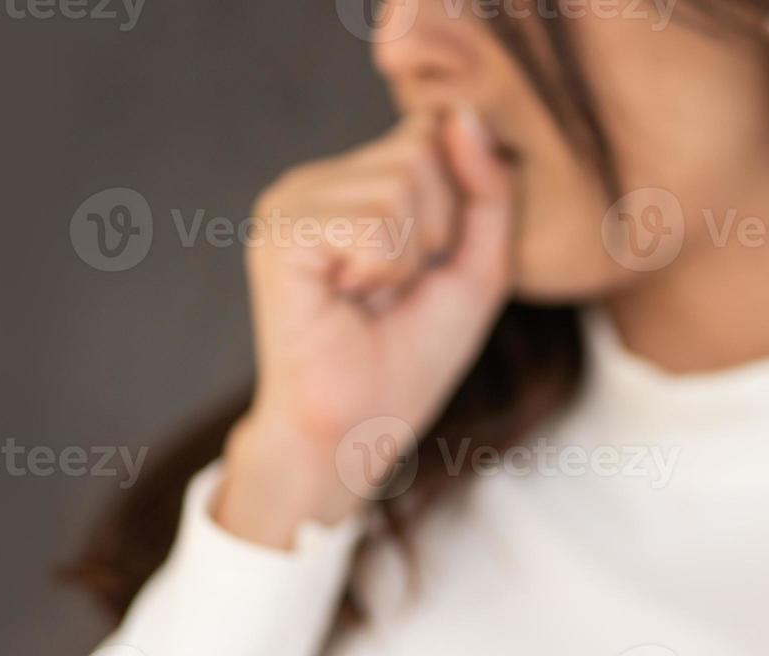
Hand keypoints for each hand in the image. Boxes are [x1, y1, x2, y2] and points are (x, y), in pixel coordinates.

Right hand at [216, 108, 515, 545]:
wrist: (355, 429)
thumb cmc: (411, 359)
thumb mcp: (479, 269)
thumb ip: (488, 191)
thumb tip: (462, 113)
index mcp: (359, 184)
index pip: (435, 134)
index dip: (457, 207)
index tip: (429, 265)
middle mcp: (320, 180)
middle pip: (422, 151)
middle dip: (437, 231)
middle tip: (395, 289)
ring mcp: (293, 199)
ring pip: (402, 181)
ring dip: (409, 257)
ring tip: (372, 296)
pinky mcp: (280, 230)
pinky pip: (373, 221)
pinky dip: (383, 270)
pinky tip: (348, 298)